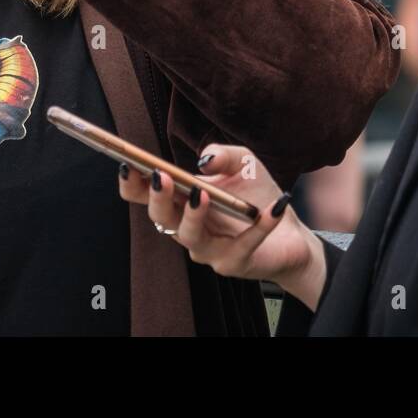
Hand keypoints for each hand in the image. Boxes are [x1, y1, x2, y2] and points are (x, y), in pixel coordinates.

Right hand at [118, 145, 328, 309]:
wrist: (290, 231)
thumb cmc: (256, 194)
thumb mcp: (243, 162)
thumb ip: (223, 154)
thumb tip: (204, 160)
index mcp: (180, 201)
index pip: (145, 195)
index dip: (132, 183)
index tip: (127, 165)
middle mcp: (187, 227)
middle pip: (161, 218)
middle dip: (158, 198)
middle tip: (162, 177)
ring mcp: (209, 249)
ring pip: (190, 237)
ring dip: (193, 216)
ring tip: (201, 194)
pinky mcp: (235, 262)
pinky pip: (243, 245)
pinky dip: (259, 226)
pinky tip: (274, 208)